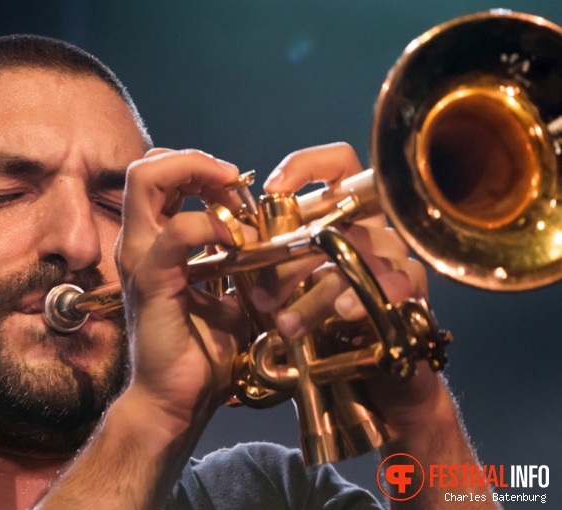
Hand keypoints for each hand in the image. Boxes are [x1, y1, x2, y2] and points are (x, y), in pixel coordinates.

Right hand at [116, 148, 248, 430]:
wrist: (176, 398)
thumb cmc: (198, 351)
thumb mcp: (223, 293)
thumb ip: (231, 261)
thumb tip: (262, 237)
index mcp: (152, 243)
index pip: (159, 177)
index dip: (197, 167)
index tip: (235, 185)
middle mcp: (138, 243)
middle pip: (146, 166)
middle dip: (195, 161)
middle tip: (232, 181)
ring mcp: (139, 258)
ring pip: (147, 180)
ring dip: (199, 176)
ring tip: (234, 200)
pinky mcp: (151, 279)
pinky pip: (178, 230)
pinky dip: (212, 224)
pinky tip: (238, 241)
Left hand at [254, 142, 438, 435]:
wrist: (371, 378)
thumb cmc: (325, 326)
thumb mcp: (288, 288)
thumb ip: (269, 261)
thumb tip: (233, 240)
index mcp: (344, 219)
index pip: (339, 166)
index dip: (308, 165)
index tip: (275, 187)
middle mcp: (374, 232)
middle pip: (339, 219)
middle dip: (293, 256)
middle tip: (261, 296)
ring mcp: (396, 260)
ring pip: (359, 257)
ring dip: (317, 292)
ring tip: (286, 324)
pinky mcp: (414, 293)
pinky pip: (396, 284)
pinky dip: (364, 299)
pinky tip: (344, 315)